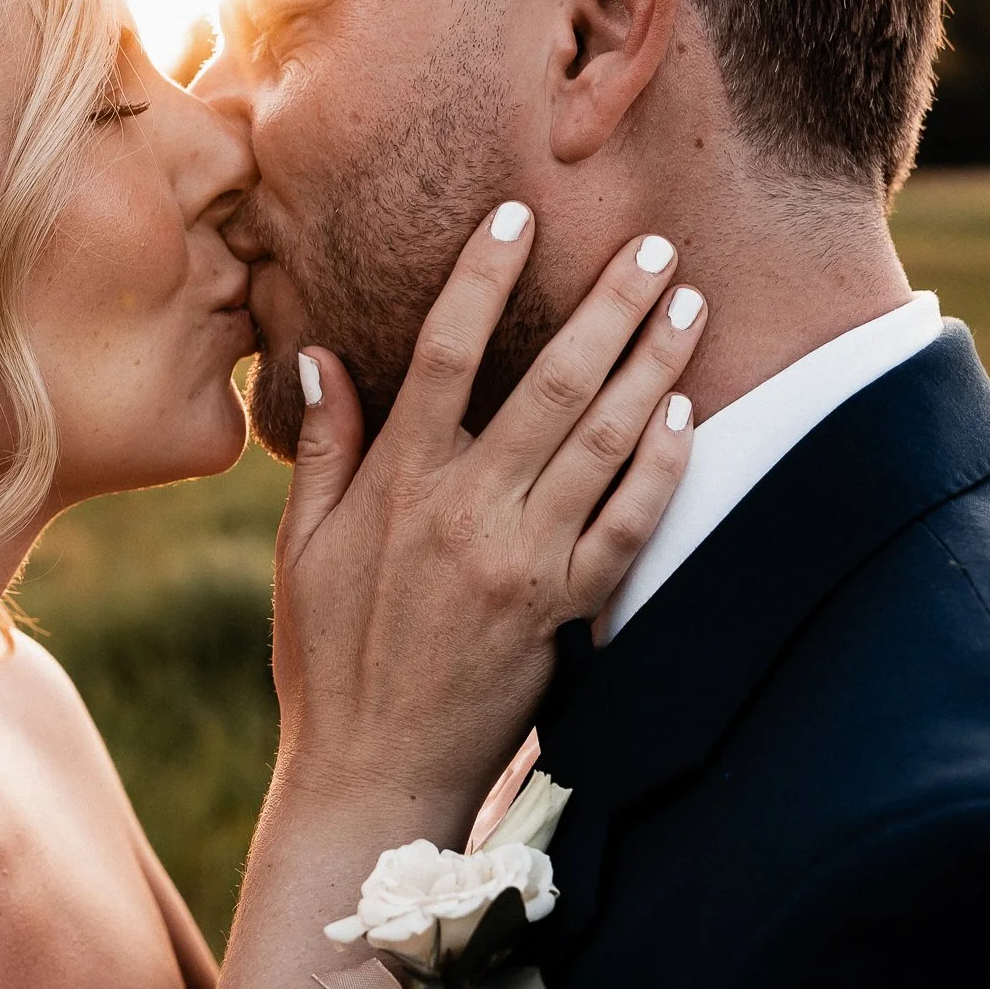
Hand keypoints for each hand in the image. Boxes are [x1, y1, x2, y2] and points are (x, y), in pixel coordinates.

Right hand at [268, 210, 705, 831]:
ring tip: (689, 306)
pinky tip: (687, 417)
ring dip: (653, 367)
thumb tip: (315, 353)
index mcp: (393, 482)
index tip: (518, 215)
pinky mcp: (558, 611)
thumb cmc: (327, 657)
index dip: (483, 276)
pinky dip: (661, 469)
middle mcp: (460, 509)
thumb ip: (321, 447)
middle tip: (654, 244)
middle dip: (607, 305)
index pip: (441, 351)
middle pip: (549, 383)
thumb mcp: (300, 548)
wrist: (372, 773)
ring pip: (601, 442)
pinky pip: (626, 527)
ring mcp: (517, 561)